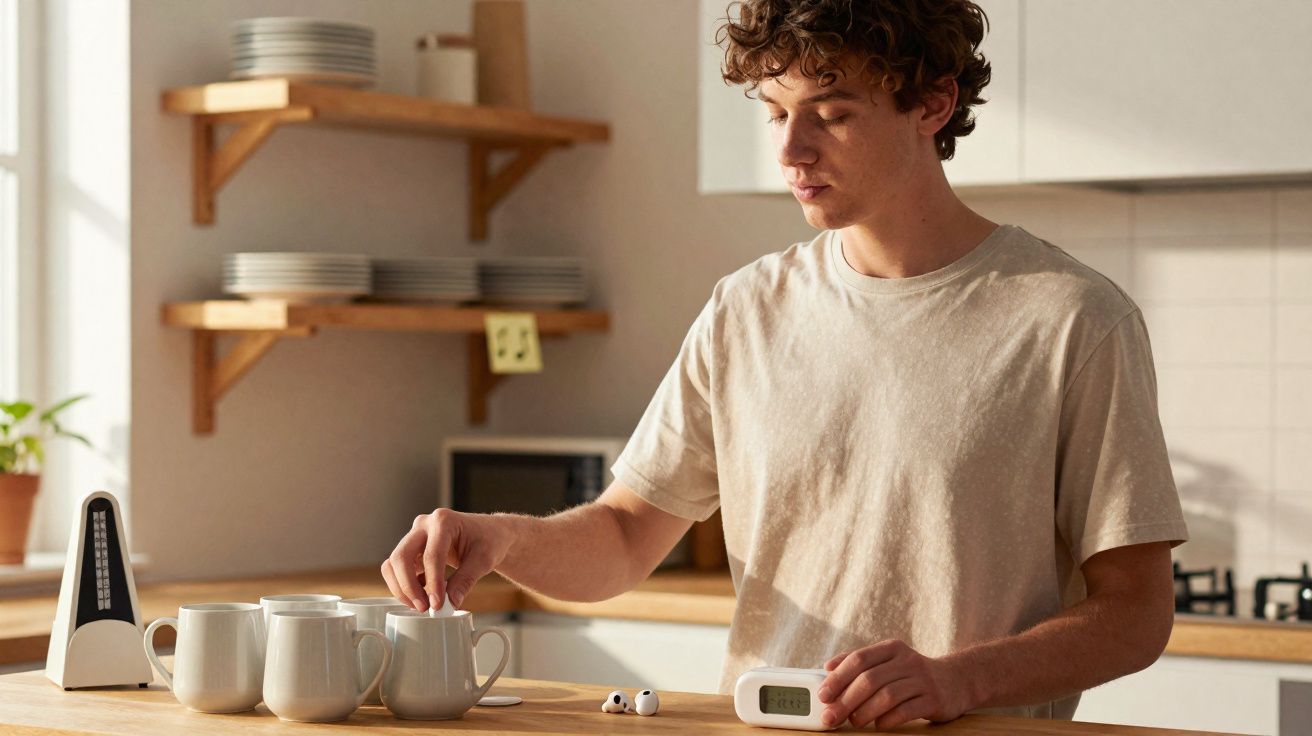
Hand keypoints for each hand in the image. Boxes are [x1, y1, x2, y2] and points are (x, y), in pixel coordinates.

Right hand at [381, 508, 512, 611]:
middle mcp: (424, 524)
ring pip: (393, 563)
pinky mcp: (412, 548)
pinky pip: (396, 568)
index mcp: (444, 521)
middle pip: (402, 557)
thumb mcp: (484, 560)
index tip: (437, 604)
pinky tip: (422, 596)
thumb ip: (466, 580)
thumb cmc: (489, 540)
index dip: (433, 583)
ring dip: (401, 588)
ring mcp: (415, 535)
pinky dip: (403, 585)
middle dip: (409, 586)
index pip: (431, 555)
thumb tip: (450, 602)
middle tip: (424, 608)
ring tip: (421, 605)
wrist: (489, 533)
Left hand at [817, 640, 971, 729]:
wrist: (957, 681)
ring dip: (864, 711)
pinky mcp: (934, 700)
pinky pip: (906, 711)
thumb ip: (859, 662)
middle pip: (870, 679)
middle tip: (831, 716)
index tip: (823, 695)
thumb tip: (827, 668)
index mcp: (892, 649)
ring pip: (887, 695)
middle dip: (846, 700)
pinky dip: (888, 719)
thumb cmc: (912, 674)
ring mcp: (922, 680)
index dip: (838, 677)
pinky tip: (878, 725)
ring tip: (853, 721)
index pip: (859, 659)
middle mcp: (907, 661)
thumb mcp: (889, 661)